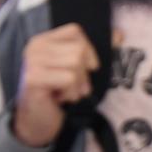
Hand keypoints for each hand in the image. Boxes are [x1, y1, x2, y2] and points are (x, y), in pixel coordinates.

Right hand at [12, 24, 99, 146]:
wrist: (39, 119)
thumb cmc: (59, 91)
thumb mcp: (77, 68)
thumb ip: (94, 50)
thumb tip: (120, 34)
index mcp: (43, 40)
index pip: (75, 31)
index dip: (88, 50)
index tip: (86, 68)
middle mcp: (35, 48)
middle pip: (78, 49)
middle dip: (84, 72)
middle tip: (74, 86)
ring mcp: (31, 62)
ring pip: (75, 63)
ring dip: (77, 84)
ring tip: (67, 92)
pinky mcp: (33, 78)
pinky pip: (68, 78)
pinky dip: (71, 92)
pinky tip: (60, 98)